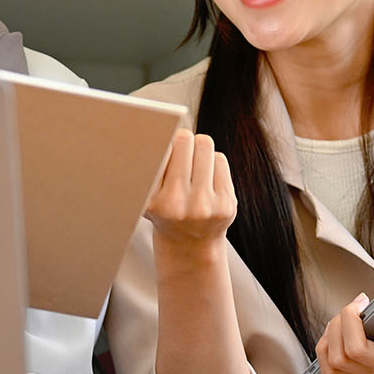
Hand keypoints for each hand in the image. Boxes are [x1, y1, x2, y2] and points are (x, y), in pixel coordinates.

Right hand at [144, 131, 236, 254]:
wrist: (190, 244)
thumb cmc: (165, 209)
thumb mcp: (148, 193)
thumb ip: (150, 166)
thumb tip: (157, 130)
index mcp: (151, 201)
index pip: (157, 151)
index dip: (160, 138)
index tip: (159, 136)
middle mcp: (176, 205)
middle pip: (184, 140)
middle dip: (181, 139)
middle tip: (179, 148)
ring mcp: (203, 206)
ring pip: (204, 145)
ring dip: (198, 148)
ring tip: (192, 164)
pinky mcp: (226, 205)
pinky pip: (220, 160)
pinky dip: (212, 163)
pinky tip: (205, 178)